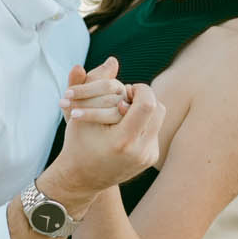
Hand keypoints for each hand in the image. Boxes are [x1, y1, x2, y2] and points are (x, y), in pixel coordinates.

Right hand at [48, 57, 163, 198]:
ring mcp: (148, 157)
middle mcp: (140, 151)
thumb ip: (94, 84)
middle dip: (145, 97)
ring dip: (146, 108)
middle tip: (127, 96)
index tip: (127, 87)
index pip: (147, 104)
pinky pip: (156, 129)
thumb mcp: (80, 113)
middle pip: (158, 108)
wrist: (82, 179)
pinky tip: (128, 123)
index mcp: (122, 141)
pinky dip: (144, 121)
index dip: (140, 89)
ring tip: (127, 108)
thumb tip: (112, 59)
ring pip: (160, 118)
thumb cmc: (77, 143)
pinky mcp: (151, 159)